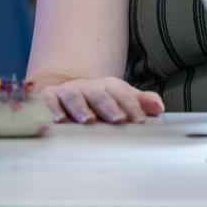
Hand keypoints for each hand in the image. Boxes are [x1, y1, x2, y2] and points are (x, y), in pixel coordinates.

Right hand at [34, 76, 164, 124]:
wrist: (62, 91)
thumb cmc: (95, 101)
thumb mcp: (118, 100)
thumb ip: (138, 103)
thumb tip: (159, 107)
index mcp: (107, 86)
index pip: (121, 93)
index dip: (131, 104)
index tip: (139, 120)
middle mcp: (87, 86)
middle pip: (99, 94)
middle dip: (109, 106)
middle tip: (118, 119)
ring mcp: (67, 91)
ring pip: (75, 97)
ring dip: (82, 108)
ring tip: (88, 120)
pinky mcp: (47, 97)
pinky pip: (49, 102)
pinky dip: (53, 110)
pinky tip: (58, 120)